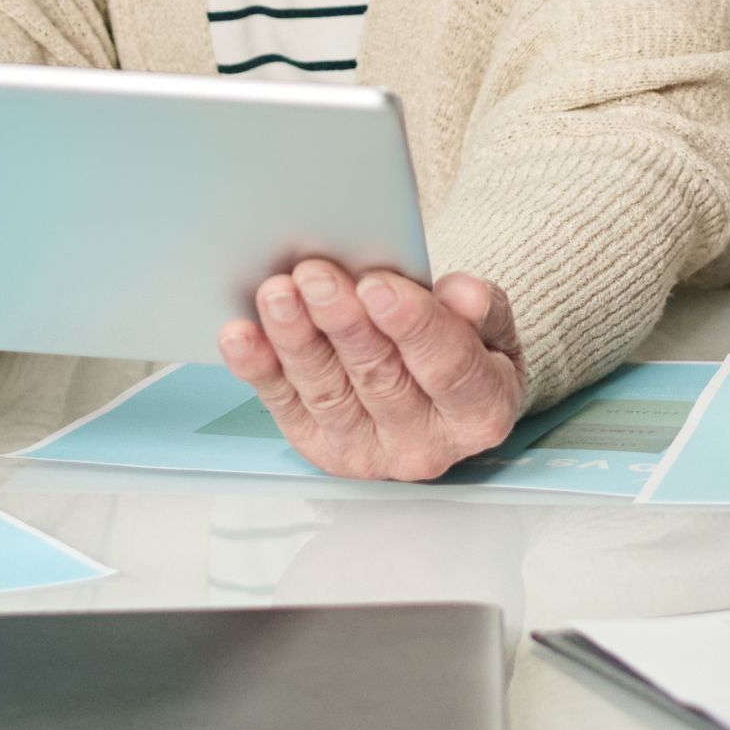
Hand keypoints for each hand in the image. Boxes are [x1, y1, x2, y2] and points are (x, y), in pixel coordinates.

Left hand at [216, 260, 524, 482]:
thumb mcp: (488, 326)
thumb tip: (466, 296)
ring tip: (277, 294)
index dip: (413, 326)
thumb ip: (480, 310)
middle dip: (342, 323)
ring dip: (295, 341)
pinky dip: (258, 369)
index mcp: (479, 412)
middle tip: (315, 276)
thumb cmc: (461, 348)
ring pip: (326, 393)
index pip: (449, 369)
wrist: (437, 390)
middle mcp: (424, 445)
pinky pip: (284, 407)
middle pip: (379, 379)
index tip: (377, 285)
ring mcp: (367, 453)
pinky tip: (240, 336)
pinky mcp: (319, 449)